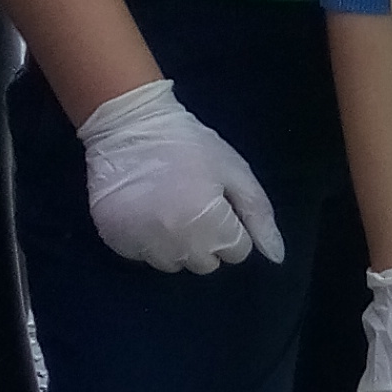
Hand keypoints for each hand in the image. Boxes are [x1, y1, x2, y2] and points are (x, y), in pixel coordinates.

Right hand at [78, 78, 284, 275]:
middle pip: (207, 264)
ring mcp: (143, 246)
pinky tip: (145, 214)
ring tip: (168, 209)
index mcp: (212, 226)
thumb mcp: (234, 171)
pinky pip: (142, 257)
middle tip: (193, 205)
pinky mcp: (116, 242)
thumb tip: (276, 257)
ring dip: (177, 245)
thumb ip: (258, 215)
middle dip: (207, 241)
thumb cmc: (188, 145)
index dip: (232, 227)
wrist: (128, 127)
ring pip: (175, 265)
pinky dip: (147, 242)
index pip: (237, 252)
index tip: (218, 203)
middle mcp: (178, 244)